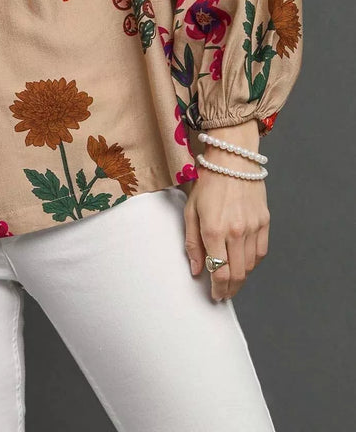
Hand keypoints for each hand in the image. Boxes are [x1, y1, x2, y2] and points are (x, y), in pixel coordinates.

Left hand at [183, 121, 269, 302]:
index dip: (217, 289)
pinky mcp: (264, 222)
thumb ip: (192, 243)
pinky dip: (252, 263)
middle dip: (229, 289)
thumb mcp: (191, 211)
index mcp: (214, 229)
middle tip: (223, 294)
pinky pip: (260, 252)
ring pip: (249, 266)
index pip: (219, 272)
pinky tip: (244, 263)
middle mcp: (235, 231)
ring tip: (231, 280)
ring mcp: (252, 227)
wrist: (232, 160)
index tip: (214, 295)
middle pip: (236, 274)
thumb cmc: (207, 183)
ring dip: (241, 278)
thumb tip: (196, 270)